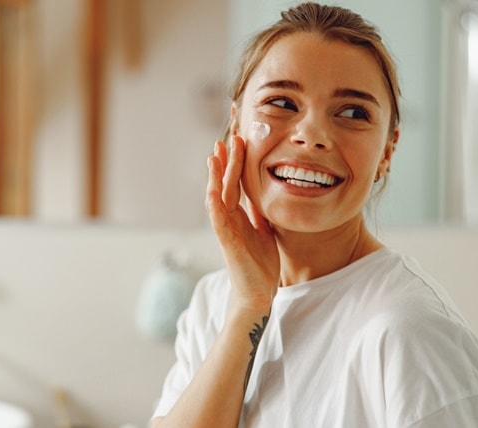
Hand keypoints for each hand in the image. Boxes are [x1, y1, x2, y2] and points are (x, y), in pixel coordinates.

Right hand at [206, 136, 279, 311]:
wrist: (258, 292)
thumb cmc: (260, 264)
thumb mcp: (265, 231)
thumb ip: (260, 214)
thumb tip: (262, 197)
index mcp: (239, 215)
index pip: (236, 183)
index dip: (236, 163)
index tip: (239, 142)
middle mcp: (230, 218)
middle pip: (226, 184)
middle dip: (226, 161)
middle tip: (228, 137)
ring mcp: (226, 228)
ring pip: (217, 196)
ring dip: (216, 176)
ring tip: (215, 155)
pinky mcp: (226, 241)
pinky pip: (217, 218)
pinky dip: (214, 202)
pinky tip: (212, 189)